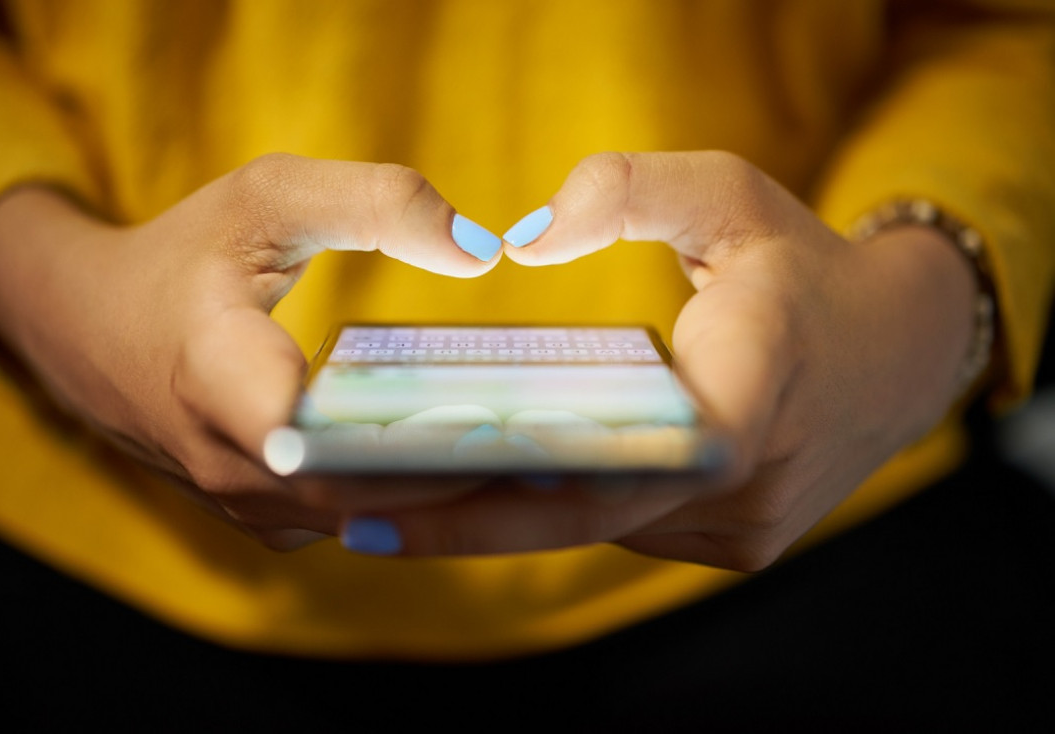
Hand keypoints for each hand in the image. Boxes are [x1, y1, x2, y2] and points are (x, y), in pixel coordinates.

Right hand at [0, 154, 501, 548]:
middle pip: (370, 494)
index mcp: (218, 377)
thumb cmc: (183, 256)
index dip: (422, 442)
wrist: (86, 329)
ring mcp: (247, 505)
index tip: (512, 427)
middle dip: (469, 477)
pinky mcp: (266, 518)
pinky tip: (484, 467)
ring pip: (370, 520)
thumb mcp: (268, 197)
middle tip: (575, 449)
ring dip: (452, 497)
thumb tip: (484, 249)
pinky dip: (416, 500)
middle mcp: (231, 466)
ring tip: (549, 463)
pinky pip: (355, 521)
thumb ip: (376, 202)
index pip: (329, 440)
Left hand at [341, 151, 977, 569]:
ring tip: (392, 501)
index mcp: (750, 391)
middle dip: (462, 519)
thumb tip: (523, 239)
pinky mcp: (734, 544)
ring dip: (502, 518)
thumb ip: (629, 191)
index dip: (499, 491)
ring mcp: (742, 529)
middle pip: (581, 516)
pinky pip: (625, 529)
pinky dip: (556, 512)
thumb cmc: (802, 268)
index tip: (392, 499)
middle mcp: (746, 485)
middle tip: (348, 512)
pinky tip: (483, 491)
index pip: (614, 462)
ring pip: (598, 530)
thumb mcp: (729, 195)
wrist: (897, 354)